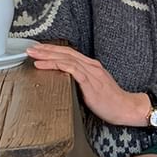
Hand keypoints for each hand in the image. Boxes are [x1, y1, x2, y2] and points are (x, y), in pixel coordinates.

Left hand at [26, 43, 149, 126]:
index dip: (53, 49)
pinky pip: (70, 69)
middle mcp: (90, 66)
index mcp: (91, 66)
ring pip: (65, 58)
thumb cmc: (110, 101)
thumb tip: (66, 82)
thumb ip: (82, 82)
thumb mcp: (94, 87)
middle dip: (46, 49)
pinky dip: (55, 65)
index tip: (39, 49)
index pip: (69, 53)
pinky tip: (44, 65)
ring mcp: (90, 73)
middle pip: (65, 52)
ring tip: (33, 55)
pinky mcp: (90, 82)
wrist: (125, 108)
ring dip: (47, 55)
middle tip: (31, 48)